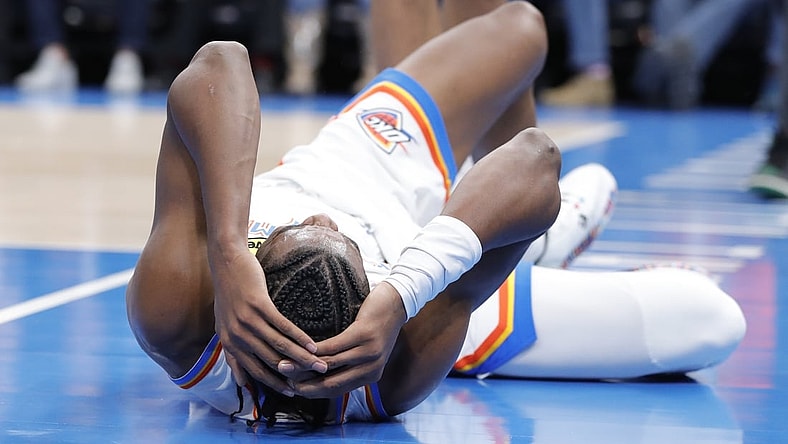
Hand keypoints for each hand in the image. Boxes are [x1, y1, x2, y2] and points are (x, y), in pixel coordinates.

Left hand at [211, 248, 327, 393]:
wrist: (226, 262)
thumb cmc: (228, 294)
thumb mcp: (224, 327)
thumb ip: (232, 355)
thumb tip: (241, 383)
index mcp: (230, 343)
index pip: (254, 370)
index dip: (274, 383)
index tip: (291, 392)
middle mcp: (237, 335)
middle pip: (270, 361)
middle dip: (293, 373)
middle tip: (313, 379)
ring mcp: (248, 320)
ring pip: (279, 345)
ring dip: (301, 357)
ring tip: (319, 364)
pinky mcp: (259, 305)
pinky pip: (283, 326)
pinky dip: (299, 337)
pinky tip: (312, 344)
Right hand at [286, 282, 406, 397]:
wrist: (397, 302)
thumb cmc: (377, 326)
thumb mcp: (365, 351)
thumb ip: (348, 365)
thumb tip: (320, 375)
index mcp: (370, 376)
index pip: (336, 391)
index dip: (312, 392)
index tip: (292, 390)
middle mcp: (371, 369)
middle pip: (331, 384)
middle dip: (304, 385)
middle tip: (283, 379)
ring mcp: (369, 353)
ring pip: (329, 366)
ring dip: (303, 367)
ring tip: (284, 363)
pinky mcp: (364, 335)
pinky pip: (334, 346)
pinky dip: (315, 349)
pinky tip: (301, 347)